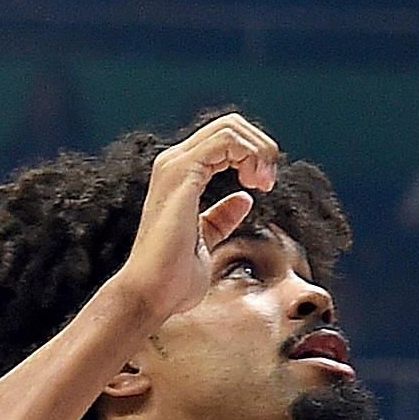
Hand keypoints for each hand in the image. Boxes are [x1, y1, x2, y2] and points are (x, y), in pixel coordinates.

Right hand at [116, 112, 281, 329]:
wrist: (150, 294)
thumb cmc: (172, 278)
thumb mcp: (206, 242)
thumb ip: (220, 218)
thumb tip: (243, 200)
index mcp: (180, 175)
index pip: (224, 139)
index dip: (253, 154)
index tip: (264, 185)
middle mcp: (174, 163)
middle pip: (230, 125)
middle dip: (261, 148)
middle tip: (268, 182)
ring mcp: (175, 166)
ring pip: (230, 127)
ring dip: (259, 151)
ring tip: (264, 183)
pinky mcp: (182, 174)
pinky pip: (226, 141)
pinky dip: (251, 155)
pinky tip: (255, 183)